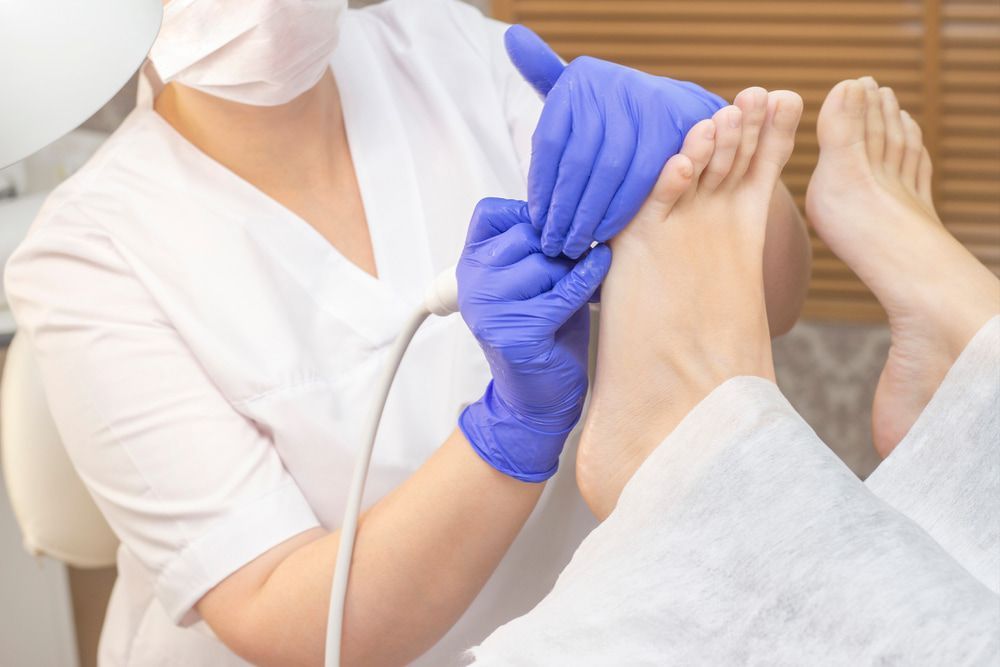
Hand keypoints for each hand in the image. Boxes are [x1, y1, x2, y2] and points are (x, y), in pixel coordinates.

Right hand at [457, 197, 611, 481]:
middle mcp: (472, 283)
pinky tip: (598, 272)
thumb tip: (575, 201)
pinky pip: (562, 291)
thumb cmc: (544, 331)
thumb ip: (538, 243)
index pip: (491, 212)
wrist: (538, 396)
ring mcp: (489, 308)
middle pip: (526, 233)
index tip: (554, 228)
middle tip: (576, 259)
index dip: (529, 214)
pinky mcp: (516, 331)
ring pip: (545, 261)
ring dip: (570, 269)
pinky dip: (587, 279)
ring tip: (577, 284)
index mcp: (470, 265)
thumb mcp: (534, 277)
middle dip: (559, 243)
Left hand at [505, 25, 725, 257]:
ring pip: (608, 171)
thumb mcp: (578, 93)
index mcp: (579, 79)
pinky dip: (621, 209)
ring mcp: (645, 102)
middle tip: (553, 243)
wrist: (677, 110)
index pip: (548, 142)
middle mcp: (610, 85)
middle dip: (563, 209)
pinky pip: (642, 177)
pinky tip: (606, 233)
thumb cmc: (613, 114)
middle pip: (577, 160)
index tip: (536, 220)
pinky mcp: (674, 125)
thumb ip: (543, 74)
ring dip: (589, 215)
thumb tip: (514, 38)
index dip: (540, 186)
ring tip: (576, 245)